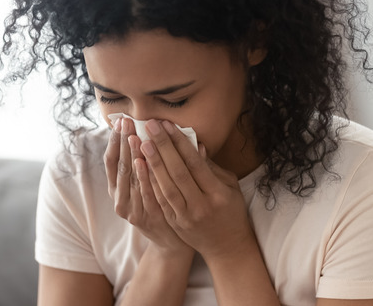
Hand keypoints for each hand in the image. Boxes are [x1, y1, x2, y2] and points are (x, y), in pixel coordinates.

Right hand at [103, 118, 191, 254]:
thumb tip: (160, 129)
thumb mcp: (152, 183)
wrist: (172, 241)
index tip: (120, 121)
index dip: (114, 140)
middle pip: (118, 165)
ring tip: (133, 136)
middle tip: (126, 122)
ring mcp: (129, 209)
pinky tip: (142, 162)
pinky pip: (142, 193)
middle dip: (122, 142)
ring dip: (131, 156)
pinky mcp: (142, 219)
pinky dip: (142, 177)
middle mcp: (119, 198)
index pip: (111, 159)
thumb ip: (151, 160)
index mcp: (118, 188)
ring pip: (129, 178)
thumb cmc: (163, 205)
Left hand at [139, 119, 257, 260]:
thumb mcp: (229, 186)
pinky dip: (150, 182)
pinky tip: (141, 167)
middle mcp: (201, 205)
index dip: (180, 143)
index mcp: (218, 193)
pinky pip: (160, 200)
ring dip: (152, 163)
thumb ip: (211, 167)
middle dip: (162, 147)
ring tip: (141, 143)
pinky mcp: (175, 223)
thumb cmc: (231, 210)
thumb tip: (194, 144)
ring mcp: (186, 217)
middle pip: (178, 172)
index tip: (168, 125)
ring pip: (166, 187)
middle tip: (150, 126)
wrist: (227, 246)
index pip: (195, 164)